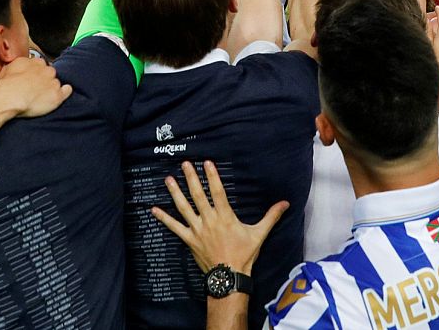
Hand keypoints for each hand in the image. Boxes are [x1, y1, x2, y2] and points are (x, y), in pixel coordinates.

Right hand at [0, 56, 72, 118]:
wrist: (11, 97)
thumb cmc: (6, 85)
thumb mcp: (8, 68)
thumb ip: (18, 65)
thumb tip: (19, 67)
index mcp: (35, 62)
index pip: (40, 64)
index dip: (36, 72)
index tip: (33, 78)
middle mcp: (46, 70)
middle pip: (50, 72)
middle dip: (45, 79)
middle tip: (36, 88)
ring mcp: (52, 82)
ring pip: (56, 82)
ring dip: (51, 88)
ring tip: (42, 96)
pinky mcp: (57, 95)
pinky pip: (67, 90)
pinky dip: (66, 91)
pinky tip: (63, 92)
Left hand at [151, 160, 287, 274]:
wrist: (230, 276)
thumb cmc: (244, 255)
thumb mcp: (259, 234)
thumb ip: (271, 216)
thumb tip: (285, 203)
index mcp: (225, 217)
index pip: (218, 192)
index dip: (212, 176)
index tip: (206, 162)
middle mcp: (209, 220)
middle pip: (198, 195)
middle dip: (191, 178)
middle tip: (185, 164)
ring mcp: (197, 230)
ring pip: (184, 208)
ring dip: (175, 193)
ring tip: (168, 179)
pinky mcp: (189, 239)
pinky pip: (174, 227)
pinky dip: (164, 218)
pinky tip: (154, 209)